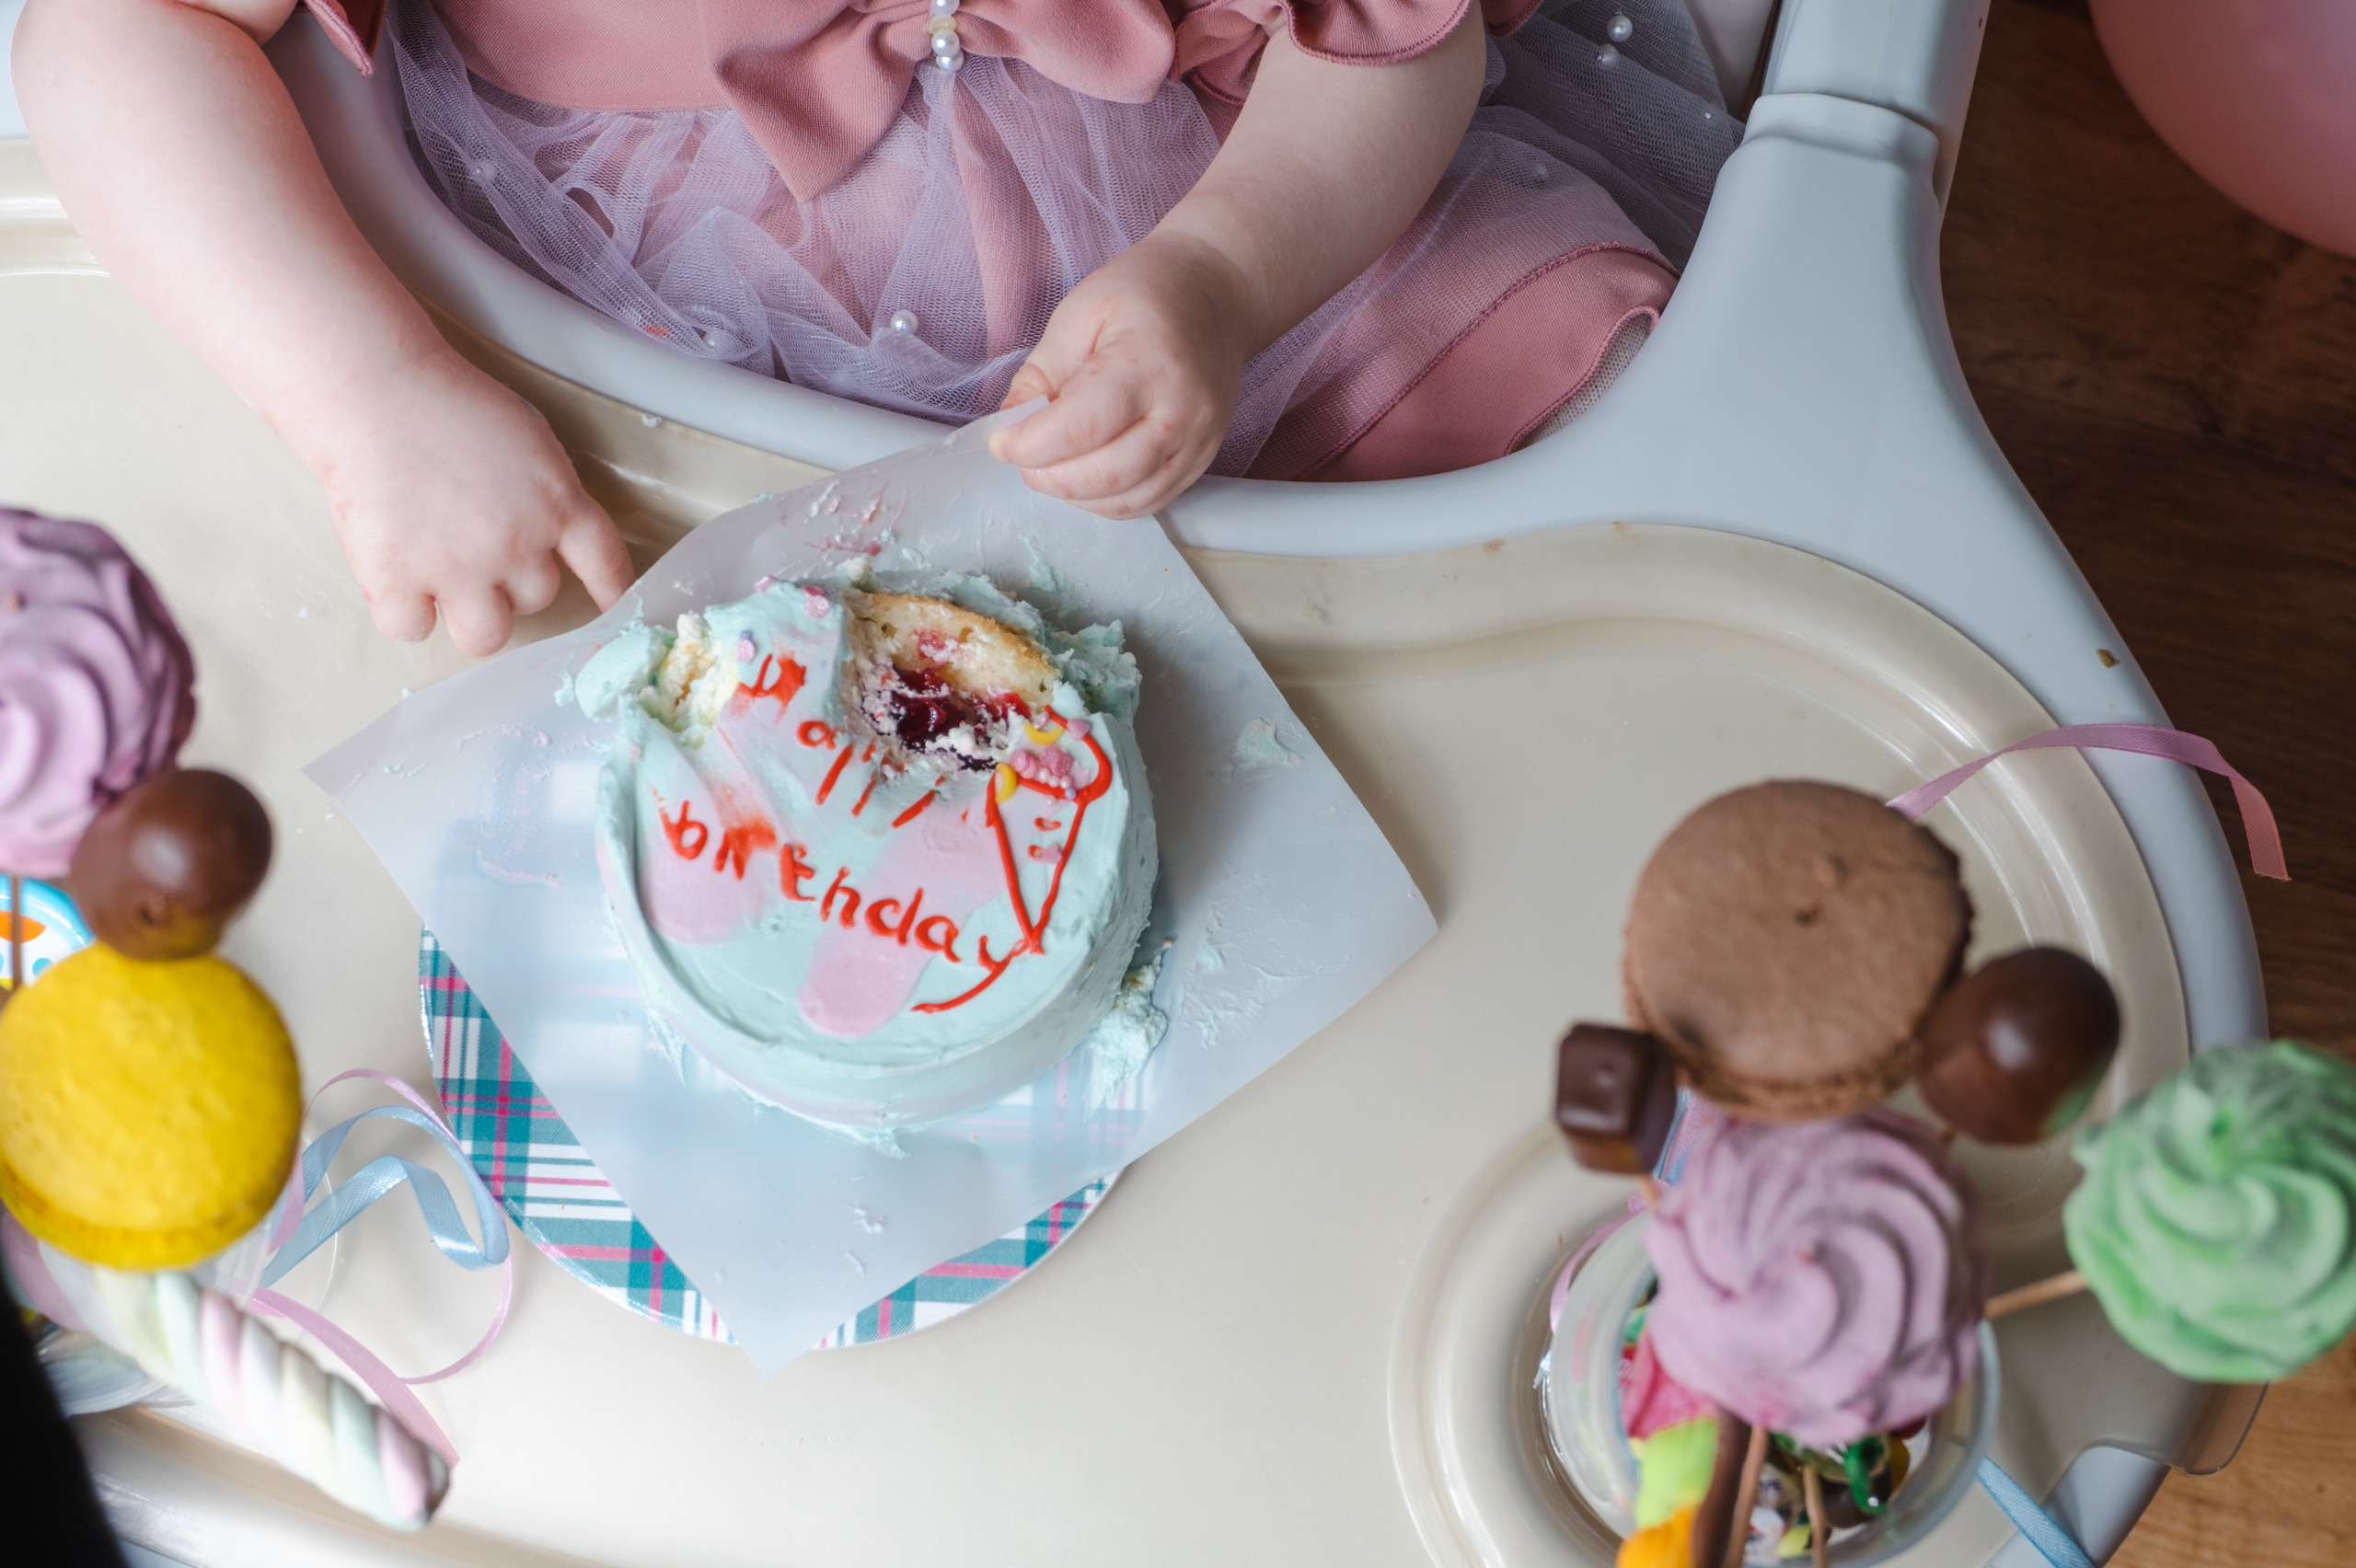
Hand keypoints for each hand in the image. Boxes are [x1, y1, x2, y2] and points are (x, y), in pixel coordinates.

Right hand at [309, 352, 633, 655]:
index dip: (611, 593)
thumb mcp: (527, 438)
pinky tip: (398, 580)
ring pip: (486, 636)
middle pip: (537, 599)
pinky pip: (411, 630)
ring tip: (445, 579)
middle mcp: (515, 544)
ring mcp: (456, 567)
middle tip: (475, 544)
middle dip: (512, 581)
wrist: (374, 390)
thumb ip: (547, 494)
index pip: (606, 565)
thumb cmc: (446, 403)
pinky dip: (404, 613)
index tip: (610, 607)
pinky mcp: (395, 579)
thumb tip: (547, 538)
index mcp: (556, 504)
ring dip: (471, 615)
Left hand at [989, 232, 1253, 518]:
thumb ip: (1042, 374)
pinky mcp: (1200, 462)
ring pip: (1126, 500)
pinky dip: (1105, 502)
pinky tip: (1083, 478)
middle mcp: (1182, 412)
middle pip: (1106, 475)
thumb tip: (1012, 426)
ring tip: (1050, 465)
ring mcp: (1197, 443)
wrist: (1215, 296)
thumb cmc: (1145, 295)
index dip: (1030, 445)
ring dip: (1074, 495)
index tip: (1000, 441)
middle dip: (1047, 476)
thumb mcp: (1080, 313)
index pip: (1081, 428)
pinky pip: (1147, 502)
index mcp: (1148, 364)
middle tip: (1022, 456)